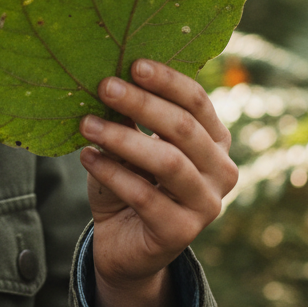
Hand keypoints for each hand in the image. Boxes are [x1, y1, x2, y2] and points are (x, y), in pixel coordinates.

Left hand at [78, 59, 236, 306]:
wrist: (124, 243)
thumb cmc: (130, 179)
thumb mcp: (130, 143)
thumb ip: (130, 116)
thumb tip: (109, 77)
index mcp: (214, 140)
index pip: (198, 101)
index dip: (168, 80)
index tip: (133, 63)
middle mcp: (221, 171)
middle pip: (183, 127)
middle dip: (141, 103)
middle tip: (105, 85)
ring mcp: (206, 204)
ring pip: (167, 161)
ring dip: (122, 138)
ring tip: (86, 124)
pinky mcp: (182, 232)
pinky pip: (144, 195)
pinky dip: (111, 172)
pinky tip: (87, 157)